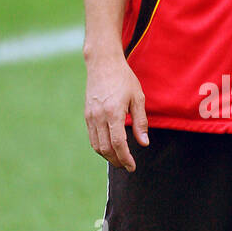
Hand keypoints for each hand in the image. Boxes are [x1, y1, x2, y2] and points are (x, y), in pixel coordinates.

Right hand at [84, 52, 147, 170]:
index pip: (118, 143)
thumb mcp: (138, 98)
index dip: (126, 158)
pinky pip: (92, 137)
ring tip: (120, 159)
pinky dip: (100, 147)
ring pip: (96, 145)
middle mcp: (99, 116)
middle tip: (127, 166)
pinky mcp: (87, 115)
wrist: (102, 63)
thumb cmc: (123, 78)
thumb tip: (144, 143)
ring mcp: (90, 116)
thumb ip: (140, 122)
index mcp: (113, 112)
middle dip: (117, 161)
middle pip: (106, 148)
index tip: (133, 167)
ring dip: (108, 156)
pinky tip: (110, 148)